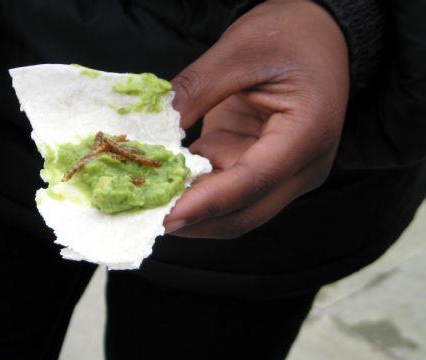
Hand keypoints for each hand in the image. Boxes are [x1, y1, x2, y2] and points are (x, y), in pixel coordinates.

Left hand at [165, 0, 348, 237]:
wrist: (318, 34)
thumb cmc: (288, 34)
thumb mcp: (238, 52)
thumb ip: (195, 91)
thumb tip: (152, 130)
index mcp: (308, 132)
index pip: (255, 180)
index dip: (208, 202)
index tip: (167, 217)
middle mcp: (302, 165)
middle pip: (246, 211)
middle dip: (197, 219)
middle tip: (148, 217)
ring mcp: (285, 172)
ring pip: (234, 209)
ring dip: (193, 208)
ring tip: (150, 199)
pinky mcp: (264, 170)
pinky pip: (227, 192)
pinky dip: (197, 190)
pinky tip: (168, 180)